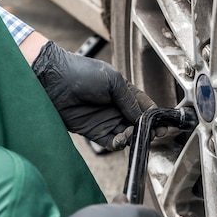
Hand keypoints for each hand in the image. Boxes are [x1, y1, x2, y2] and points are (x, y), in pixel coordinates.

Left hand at [32, 41, 156, 150]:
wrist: (54, 80)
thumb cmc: (81, 73)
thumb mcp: (113, 81)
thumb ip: (129, 100)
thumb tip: (142, 117)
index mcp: (124, 92)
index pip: (144, 107)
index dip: (154, 116)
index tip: (161, 125)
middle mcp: (116, 107)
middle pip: (138, 123)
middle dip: (146, 129)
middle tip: (151, 133)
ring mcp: (105, 120)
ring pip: (127, 135)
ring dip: (132, 137)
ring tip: (131, 133)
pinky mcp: (93, 132)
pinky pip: (111, 142)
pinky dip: (118, 144)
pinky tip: (120, 139)